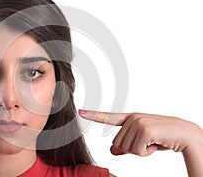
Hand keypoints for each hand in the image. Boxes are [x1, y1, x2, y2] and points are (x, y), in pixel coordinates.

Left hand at [78, 110, 202, 156]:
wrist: (185, 135)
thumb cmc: (163, 138)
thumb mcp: (141, 142)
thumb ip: (125, 145)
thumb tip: (111, 151)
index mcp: (130, 119)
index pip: (109, 117)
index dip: (94, 115)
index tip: (81, 111)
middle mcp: (132, 118)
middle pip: (117, 144)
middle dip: (132, 150)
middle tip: (148, 143)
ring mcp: (137, 122)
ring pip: (126, 148)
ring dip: (141, 152)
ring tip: (154, 142)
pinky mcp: (144, 129)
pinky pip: (136, 151)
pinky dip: (147, 153)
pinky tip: (157, 144)